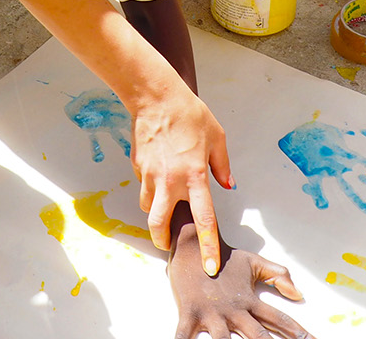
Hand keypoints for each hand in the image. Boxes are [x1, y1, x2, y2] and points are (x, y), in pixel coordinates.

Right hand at [134, 84, 232, 273]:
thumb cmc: (188, 114)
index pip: (203, 220)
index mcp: (195, 176)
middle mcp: (171, 180)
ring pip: (149, 207)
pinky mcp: (138, 166)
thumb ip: (221, 165)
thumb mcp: (216, 137)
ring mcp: (151, 175)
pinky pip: (143, 185)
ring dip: (156, 212)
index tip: (209, 266)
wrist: (156, 97)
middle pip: (160, 225)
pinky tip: (157, 175)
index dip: (207, 246)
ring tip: (164, 205)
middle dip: (162, 240)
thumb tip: (227, 184)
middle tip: (167, 243)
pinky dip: (150, 188)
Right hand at [169, 223, 310, 338]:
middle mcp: (234, 310)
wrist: (192, 243)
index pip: (279, 320)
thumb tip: (298, 293)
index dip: (297, 333)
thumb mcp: (254, 262)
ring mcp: (211, 313)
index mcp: (249, 300)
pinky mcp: (190, 313)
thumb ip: (278, 276)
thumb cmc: (223, 257)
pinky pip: (184, 335)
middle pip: (258, 337)